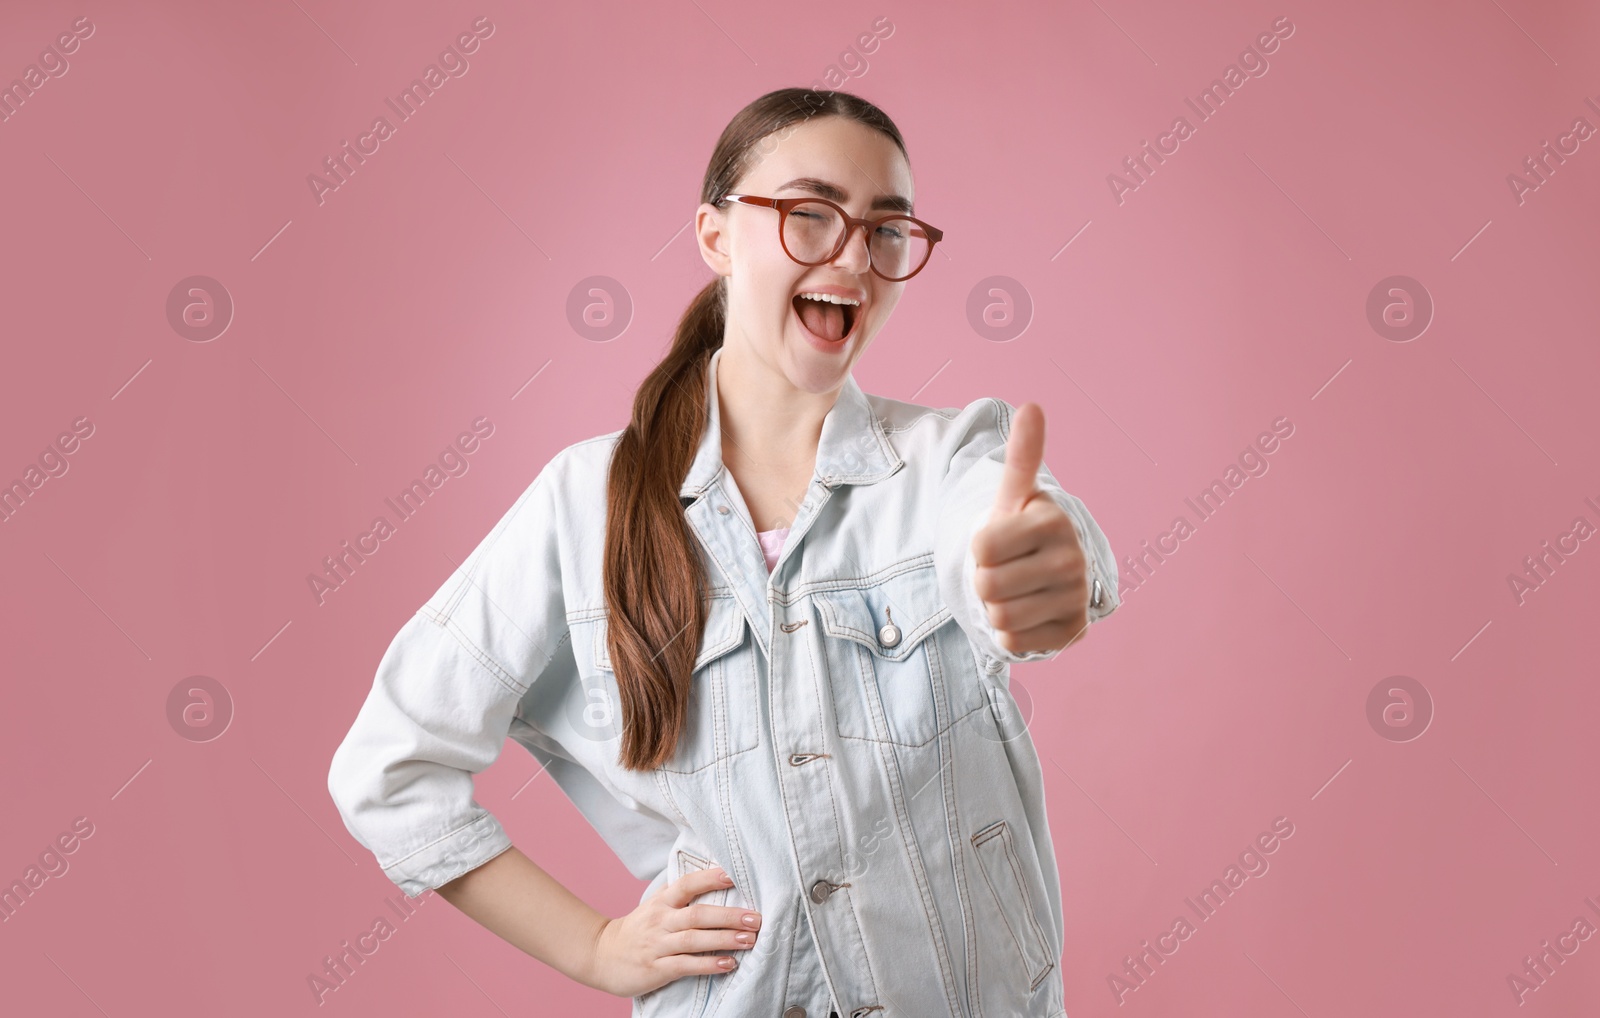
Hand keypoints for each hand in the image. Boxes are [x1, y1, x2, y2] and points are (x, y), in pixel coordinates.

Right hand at [589, 866, 759, 997]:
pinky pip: (686, 965)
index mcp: (662, 901)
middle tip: (756, 918)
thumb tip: (715, 875)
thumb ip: (679, 892)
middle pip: (697, 915)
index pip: (687, 884)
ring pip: (694, 940)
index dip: (710, 879)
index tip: (734, 877)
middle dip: (729, 916)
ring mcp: (657, 945)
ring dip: (724, 940)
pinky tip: (728, 964)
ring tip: (749, 940)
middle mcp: (660, 920)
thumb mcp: (654, 904)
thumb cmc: (638, 929)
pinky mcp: (656, 968)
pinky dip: (708, 965)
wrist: (601, 956)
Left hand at [970, 402, 1089, 655]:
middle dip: (984, 580)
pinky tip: (1028, 613)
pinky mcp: (1074, 631)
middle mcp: (1072, 559)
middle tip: (1006, 569)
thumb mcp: (1014, 496)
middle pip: (986, 585)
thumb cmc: (1021, 531)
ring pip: (999, 617)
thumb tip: (1032, 406)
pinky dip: (1011, 633)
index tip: (999, 542)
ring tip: (1016, 590)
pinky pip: (1014, 642)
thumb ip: (1021, 456)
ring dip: (995, 608)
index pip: (981, 547)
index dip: (979, 547)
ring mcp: (1076, 598)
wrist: (1047, 574)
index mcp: (1053, 520)